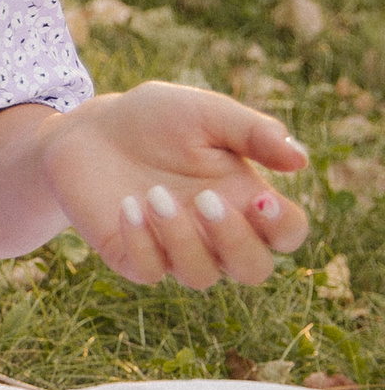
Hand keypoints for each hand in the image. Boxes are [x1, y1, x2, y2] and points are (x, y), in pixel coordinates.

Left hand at [40, 82, 310, 289]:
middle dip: (236, 241)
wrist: (89, 128)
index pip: (286, 234)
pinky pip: (150, 272)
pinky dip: (142, 242)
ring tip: (154, 193)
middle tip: (206, 199)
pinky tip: (127, 205)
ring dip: (183, 238)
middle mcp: (215, 233)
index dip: (284, 227)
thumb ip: (252, 132)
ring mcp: (174, 249)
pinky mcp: (132, 256)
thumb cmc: (155, 119)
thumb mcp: (205, 113)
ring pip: (201, 276)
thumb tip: (301, 159)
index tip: (261, 200)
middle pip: (253, 270)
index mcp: (244, 199)